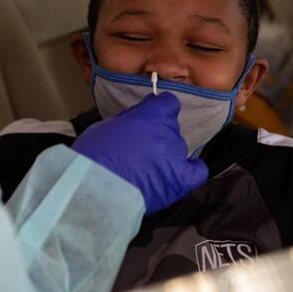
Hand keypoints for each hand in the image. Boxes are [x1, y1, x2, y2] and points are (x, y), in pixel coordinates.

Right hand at [72, 93, 207, 213]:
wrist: (95, 189)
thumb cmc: (95, 154)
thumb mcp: (108, 124)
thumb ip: (133, 114)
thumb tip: (148, 104)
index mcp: (152, 117)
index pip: (169, 103)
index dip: (160, 108)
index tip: (151, 114)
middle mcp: (169, 134)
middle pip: (171, 128)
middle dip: (157, 133)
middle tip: (138, 147)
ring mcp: (176, 158)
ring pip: (177, 149)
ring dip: (165, 153)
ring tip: (145, 167)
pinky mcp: (179, 182)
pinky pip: (197, 172)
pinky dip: (192, 169)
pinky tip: (181, 170)